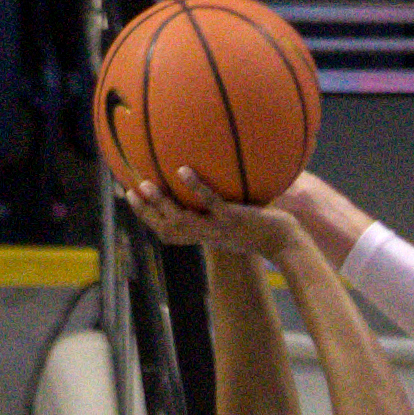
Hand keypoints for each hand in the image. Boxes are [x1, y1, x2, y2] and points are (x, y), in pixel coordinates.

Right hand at [110, 150, 288, 263]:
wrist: (285, 243)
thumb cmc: (263, 228)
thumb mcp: (236, 219)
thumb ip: (220, 206)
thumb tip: (212, 179)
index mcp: (203, 235)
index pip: (167, 232)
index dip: (147, 217)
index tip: (131, 197)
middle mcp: (206, 235)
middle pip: (167, 228)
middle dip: (145, 212)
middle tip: (128, 192)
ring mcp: (218, 227)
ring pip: (182, 219)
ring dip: (161, 203)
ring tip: (145, 184)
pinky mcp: (233, 218)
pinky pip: (210, 202)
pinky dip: (195, 188)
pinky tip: (183, 170)